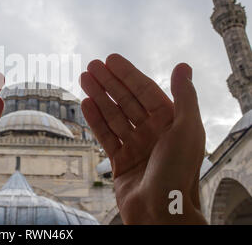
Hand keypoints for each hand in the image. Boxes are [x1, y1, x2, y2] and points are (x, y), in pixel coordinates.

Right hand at [80, 54, 206, 224]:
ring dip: (99, 97)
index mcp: (171, 122)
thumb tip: (183, 66)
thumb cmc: (178, 171)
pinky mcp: (120, 161)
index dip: (128, 74)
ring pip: (114, 115)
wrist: (161, 212)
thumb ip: (185, 96)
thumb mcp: (187, 129)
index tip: (111, 59)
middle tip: (91, 66)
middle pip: (126, 101)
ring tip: (84, 79)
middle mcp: (153, 132)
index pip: (145, 91)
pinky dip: (95, 119)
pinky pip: (106, 135)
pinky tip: (85, 103)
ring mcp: (135, 146)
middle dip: (109, 83)